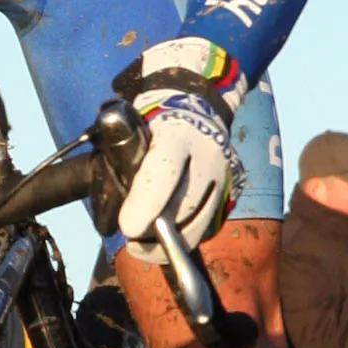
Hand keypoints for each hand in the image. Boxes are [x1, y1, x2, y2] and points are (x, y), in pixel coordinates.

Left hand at [113, 36, 245, 261]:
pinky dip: (186, 237)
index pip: (164, 172)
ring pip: (200, 222)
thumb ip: (124, 166)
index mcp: (177, 133)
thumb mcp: (132, 133)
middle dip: (155, 232)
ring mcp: (225, 172)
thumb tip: (115, 212)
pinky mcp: (233, 188)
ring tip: (143, 244)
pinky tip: (167, 241)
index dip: (146, 204)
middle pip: (185, 206)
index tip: (128, 228)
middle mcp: (208, 153)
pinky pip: (210, 224)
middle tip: (131, 237)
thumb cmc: (151, 123)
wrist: (193, 103)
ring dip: (170, 241)